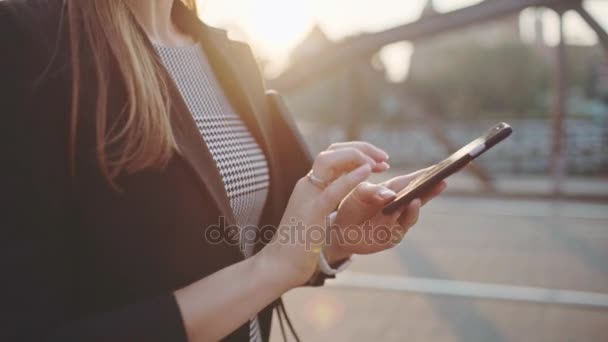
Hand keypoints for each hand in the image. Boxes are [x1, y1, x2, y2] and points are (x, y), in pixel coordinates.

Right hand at [255, 142, 388, 288]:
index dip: (357, 152)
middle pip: (332, 151)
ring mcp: (308, 196)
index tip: (379, 161)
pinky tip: (367, 172)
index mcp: (309, 185)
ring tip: (379, 163)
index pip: (332, 155)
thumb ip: (327, 200)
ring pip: (329, 160)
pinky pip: (332, 190)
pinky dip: (350, 178)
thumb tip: (345, 193)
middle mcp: (307, 185)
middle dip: (361, 148)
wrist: (280, 264)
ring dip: (356, 156)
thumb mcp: (315, 215)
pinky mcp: (311, 212)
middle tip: (385, 158)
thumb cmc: (300, 244)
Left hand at [325, 168, 446, 262]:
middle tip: (443, 179)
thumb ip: (371, 191)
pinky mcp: (394, 235)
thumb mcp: (357, 195)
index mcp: (392, 190)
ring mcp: (398, 221)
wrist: (340, 233)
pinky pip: (403, 224)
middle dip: (431, 188)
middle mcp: (399, 205)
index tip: (441, 168)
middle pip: (419, 195)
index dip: (427, 175)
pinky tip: (413, 203)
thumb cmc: (350, 208)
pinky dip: (409, 214)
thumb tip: (390, 194)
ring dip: (421, 200)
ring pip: (413, 210)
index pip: (412, 180)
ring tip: (428, 189)